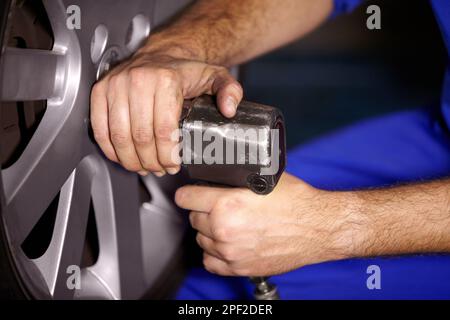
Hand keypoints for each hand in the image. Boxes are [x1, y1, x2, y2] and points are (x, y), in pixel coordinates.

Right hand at [90, 51, 242, 175]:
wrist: (161, 54)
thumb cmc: (184, 70)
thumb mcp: (216, 77)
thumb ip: (230, 91)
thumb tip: (229, 109)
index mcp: (164, 79)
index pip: (163, 131)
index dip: (167, 155)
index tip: (173, 164)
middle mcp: (137, 80)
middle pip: (140, 137)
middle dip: (151, 161)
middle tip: (159, 168)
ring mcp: (116, 86)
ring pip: (119, 136)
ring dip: (131, 159)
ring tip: (143, 166)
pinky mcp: (101, 92)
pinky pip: (100, 128)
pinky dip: (110, 148)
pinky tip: (122, 156)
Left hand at [175, 173, 360, 275]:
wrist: (317, 227)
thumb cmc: (296, 202)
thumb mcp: (261, 178)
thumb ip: (232, 181)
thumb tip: (216, 180)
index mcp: (227, 203)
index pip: (186, 198)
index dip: (188, 193)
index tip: (190, 194)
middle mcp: (224, 229)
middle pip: (194, 219)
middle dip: (203, 211)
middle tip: (217, 207)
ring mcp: (230, 251)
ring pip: (201, 240)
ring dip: (209, 231)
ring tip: (225, 225)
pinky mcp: (239, 267)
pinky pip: (210, 262)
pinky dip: (214, 253)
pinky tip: (225, 244)